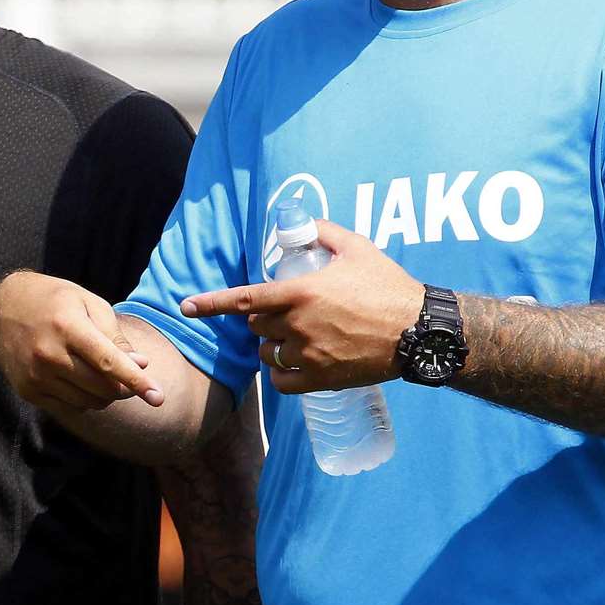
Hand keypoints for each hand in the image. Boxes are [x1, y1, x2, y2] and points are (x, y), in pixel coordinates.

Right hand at [0, 271, 164, 411]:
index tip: (158, 397)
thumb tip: (141, 365)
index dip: (137, 381)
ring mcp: (36, 375)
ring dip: (105, 394)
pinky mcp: (27, 390)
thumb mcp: (89, 304)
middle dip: (124, 387)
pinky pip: (70, 407)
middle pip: (103, 387)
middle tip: (129, 376)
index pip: (109, 362)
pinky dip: (84, 399)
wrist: (3, 308)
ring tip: (101, 372)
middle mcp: (49, 354)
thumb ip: (115, 336)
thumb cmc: (56, 300)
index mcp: (68, 327)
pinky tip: (80, 379)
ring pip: (89, 402)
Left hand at [180, 219, 421, 393]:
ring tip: (296, 337)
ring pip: (267, 353)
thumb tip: (303, 223)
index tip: (186, 306)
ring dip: (272, 345)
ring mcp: (308, 355)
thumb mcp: (357, 248)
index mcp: (300, 292)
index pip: (244, 298)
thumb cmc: (388, 286)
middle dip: (264, 318)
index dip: (211, 303)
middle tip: (288, 312)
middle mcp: (298, 325)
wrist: (418, 330)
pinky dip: (282, 373)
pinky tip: (294, 364)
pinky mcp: (321, 379)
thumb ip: (324, 232)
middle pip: (256, 325)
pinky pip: (282, 381)